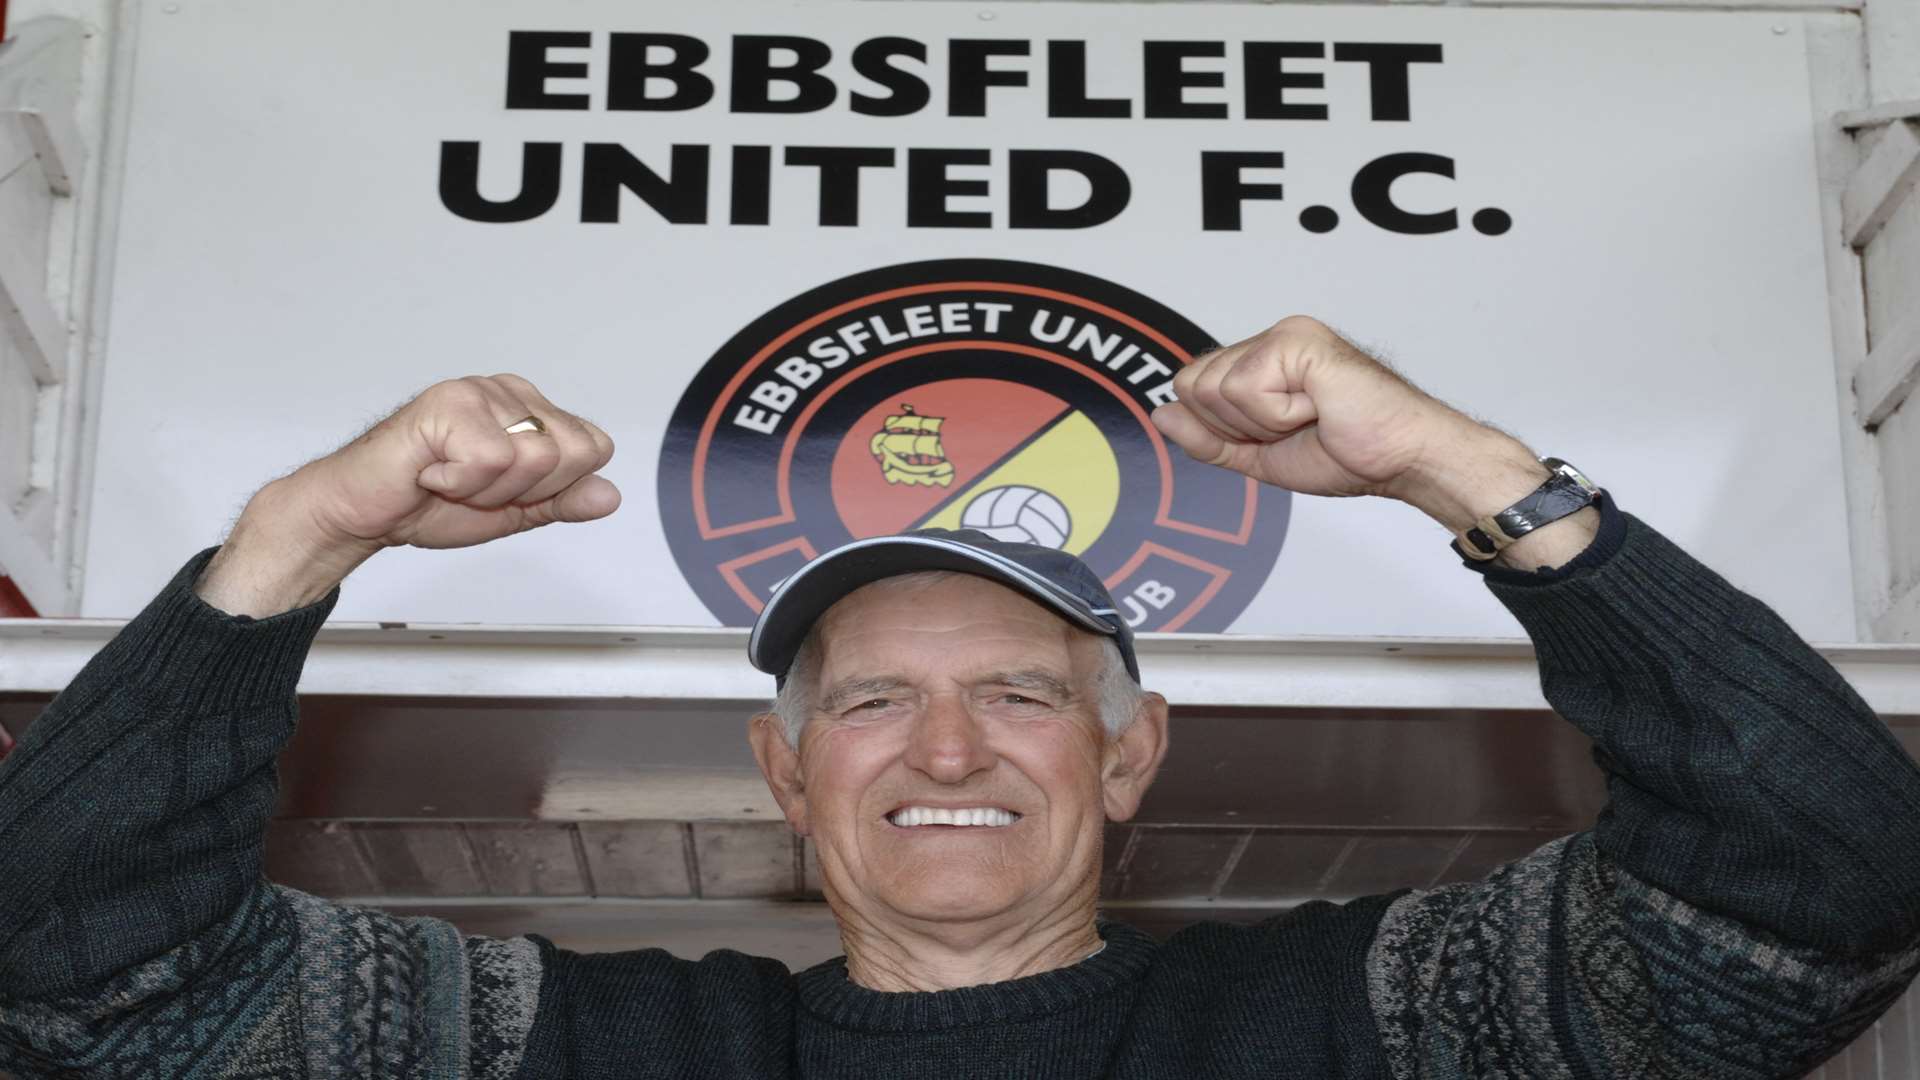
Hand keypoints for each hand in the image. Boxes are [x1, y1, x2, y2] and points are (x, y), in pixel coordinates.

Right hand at [196, 374, 618, 616]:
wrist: (363, 512)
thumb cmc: (428, 502)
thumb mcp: (512, 510)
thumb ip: (561, 501)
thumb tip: (609, 496)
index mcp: (532, 409)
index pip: (594, 450)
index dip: (552, 489)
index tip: (503, 491)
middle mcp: (510, 391)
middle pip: (572, 454)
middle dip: (523, 491)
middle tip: (472, 487)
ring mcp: (480, 391)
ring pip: (534, 458)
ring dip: (487, 489)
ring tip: (450, 478)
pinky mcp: (448, 402)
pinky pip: (491, 459)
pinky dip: (460, 484)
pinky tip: (431, 473)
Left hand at [1149, 316, 1478, 500]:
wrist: (1401, 458)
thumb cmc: (1351, 453)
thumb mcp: (1258, 455)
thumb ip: (1207, 438)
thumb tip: (1162, 415)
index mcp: (1261, 360)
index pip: (1192, 387)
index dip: (1221, 427)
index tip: (1275, 435)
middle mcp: (1270, 339)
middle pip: (1192, 384)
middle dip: (1236, 426)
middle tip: (1294, 426)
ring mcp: (1285, 335)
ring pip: (1214, 388)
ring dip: (1260, 422)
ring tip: (1308, 417)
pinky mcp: (1298, 340)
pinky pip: (1244, 389)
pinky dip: (1277, 415)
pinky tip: (1316, 408)